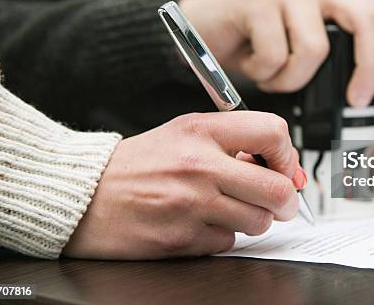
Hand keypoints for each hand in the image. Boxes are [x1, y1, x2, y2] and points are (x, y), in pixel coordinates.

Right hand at [63, 111, 305, 259]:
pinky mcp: (182, 238)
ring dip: (253, 220)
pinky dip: (222, 236)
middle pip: (277, 189)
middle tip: (280, 202)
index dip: (287, 155)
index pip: (272, 133)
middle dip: (287, 201)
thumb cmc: (137, 165)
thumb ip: (233, 144)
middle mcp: (199, 165)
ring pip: (259, 222)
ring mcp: (191, 204)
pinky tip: (200, 223)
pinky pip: (227, 242)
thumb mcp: (184, 134)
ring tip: (229, 209)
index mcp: (201, 131)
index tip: (284, 167)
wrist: (86, 196)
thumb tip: (282, 167)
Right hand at [179, 0, 373, 106]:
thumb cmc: (256, 44)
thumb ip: (334, 58)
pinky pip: (275, 54)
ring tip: (275, 79)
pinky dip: (266, 75)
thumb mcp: (304, 48)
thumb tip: (363, 98)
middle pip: (366, 19)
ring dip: (294, 80)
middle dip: (368, 68)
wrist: (203, 28)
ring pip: (315, 48)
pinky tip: (253, 68)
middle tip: (354, 100)